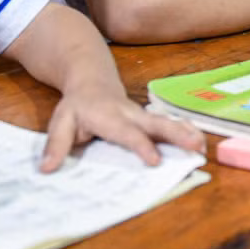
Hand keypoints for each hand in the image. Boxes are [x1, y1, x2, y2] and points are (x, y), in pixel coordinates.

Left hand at [38, 80, 204, 170]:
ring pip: (167, 122)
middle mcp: (130, 114)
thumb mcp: (60, 122)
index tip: (155, 160)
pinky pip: (169, 124)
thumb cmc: (77, 106)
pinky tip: (200, 141)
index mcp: (108, 116)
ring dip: (186, 133)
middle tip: (194, 146)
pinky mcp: (149, 118)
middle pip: (155, 123)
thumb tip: (47, 169)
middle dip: (176, 134)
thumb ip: (56, 145)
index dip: (141, 145)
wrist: (91, 78)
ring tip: (202, 146)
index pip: (126, 132)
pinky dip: (186, 131)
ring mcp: (143, 115)